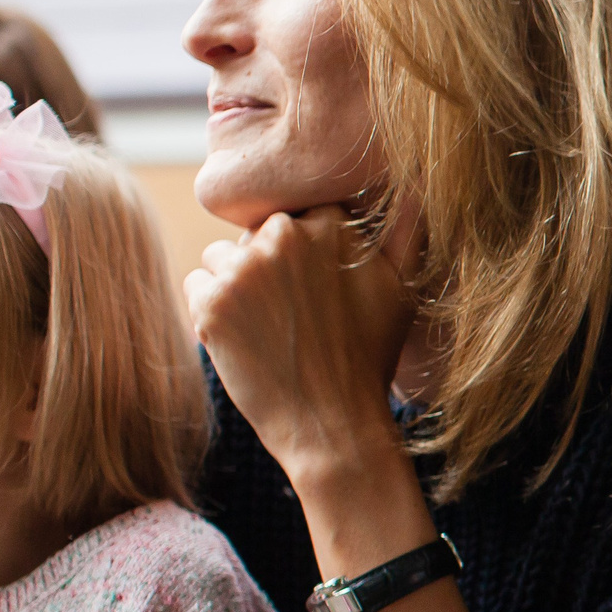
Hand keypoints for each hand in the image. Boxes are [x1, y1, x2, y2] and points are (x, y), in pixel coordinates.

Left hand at [186, 207, 413, 484]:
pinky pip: (196, 284)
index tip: (317, 285)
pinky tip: (246, 339)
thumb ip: (406, 231)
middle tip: (296, 315)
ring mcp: (244, 269)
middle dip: (268, 265)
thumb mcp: (403, 289)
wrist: (333, 424)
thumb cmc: (370, 357)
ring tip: (271, 328)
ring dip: (236, 285)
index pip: (300, 212)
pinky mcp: (210, 303)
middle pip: (256, 232)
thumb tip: (416, 187)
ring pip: (221, 256)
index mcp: (330, 226)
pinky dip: (212, 311)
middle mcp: (284, 237)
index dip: (306, 250)